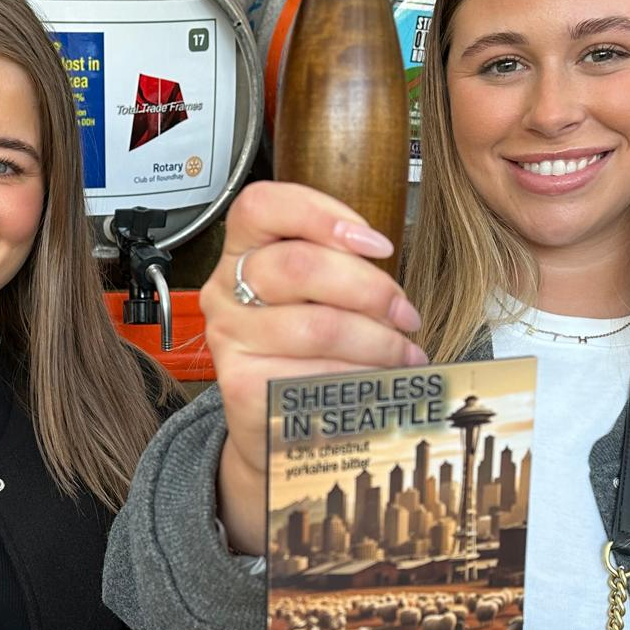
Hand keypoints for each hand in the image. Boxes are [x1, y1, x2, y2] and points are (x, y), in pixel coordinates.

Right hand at [201, 182, 426, 553]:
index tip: (377, 243)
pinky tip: (379, 382)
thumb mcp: (313, 293)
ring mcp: (228, 340)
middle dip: (371, 288)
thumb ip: (336, 263)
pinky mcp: (242, 386)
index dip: (323, 214)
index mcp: (241, 250)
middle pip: (300, 266)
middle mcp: (224, 291)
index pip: (263, 204)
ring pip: (319, 326)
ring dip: (379, 341)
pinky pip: (317, 374)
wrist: (273, 425)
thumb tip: (383, 257)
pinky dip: (361, 379)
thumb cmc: (305, 348)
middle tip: (405, 313)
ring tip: (405, 353)